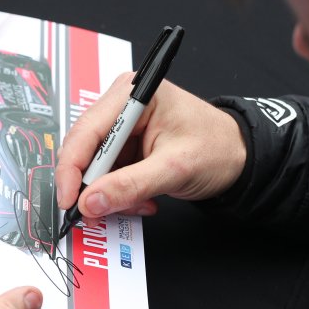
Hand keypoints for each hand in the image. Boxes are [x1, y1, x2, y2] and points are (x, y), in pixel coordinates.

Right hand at [56, 73, 246, 216]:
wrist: (239, 158)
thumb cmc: (217, 148)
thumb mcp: (175, 168)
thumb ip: (130, 185)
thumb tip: (91, 201)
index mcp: (133, 94)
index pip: (87, 131)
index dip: (73, 168)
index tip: (70, 200)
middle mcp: (121, 106)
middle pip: (84, 149)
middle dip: (93, 186)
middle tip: (97, 214)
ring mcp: (122, 128)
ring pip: (94, 168)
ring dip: (110, 194)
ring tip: (140, 204)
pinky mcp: (125, 148)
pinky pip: (107, 176)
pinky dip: (119, 195)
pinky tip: (143, 200)